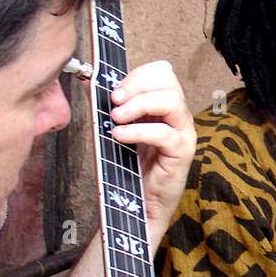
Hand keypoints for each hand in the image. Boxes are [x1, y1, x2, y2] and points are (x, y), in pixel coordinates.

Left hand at [109, 61, 196, 247]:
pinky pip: (163, 133)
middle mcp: (179, 116)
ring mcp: (184, 134)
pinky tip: (120, 136)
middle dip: (136, 85)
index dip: (137, 74)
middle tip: (114, 101)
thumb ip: (115, 107)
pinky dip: (138, 130)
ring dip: (138, 104)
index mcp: (166, 107)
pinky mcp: (181, 153)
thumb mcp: (121, 129)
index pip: (163, 72)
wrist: (139, 205)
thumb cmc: (130, 167)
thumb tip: (91, 83)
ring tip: (116, 118)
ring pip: (171, 100)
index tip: (115, 89)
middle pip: (168, 80)